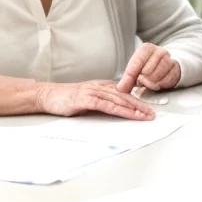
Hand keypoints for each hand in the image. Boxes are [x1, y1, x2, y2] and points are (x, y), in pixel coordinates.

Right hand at [36, 80, 154, 120]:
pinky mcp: (86, 99)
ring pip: (119, 100)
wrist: (49, 95)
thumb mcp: (89, 98)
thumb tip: (118, 109)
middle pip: (125, 96)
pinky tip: (127, 113)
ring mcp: (93, 92)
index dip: (138, 100)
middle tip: (152, 113)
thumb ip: (103, 101)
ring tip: (145, 115)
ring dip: (134, 108)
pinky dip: (119, 109)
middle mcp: (100, 87)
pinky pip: (106, 105)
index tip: (149, 108)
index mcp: (102, 86)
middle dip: (141, 105)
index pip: (124, 93)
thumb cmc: (68, 99)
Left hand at [116, 43, 181, 93]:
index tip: (126, 86)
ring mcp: (170, 59)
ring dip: (151, 83)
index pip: (137, 61)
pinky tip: (158, 84)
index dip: (131, 76)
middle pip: (147, 70)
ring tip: (149, 83)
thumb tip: (121, 88)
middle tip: (142, 82)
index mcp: (147, 48)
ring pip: (157, 76)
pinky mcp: (176, 69)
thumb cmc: (149, 68)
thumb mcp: (136, 70)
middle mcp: (160, 51)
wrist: (167, 67)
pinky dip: (161, 85)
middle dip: (143, 80)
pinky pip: (167, 81)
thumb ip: (128, 78)